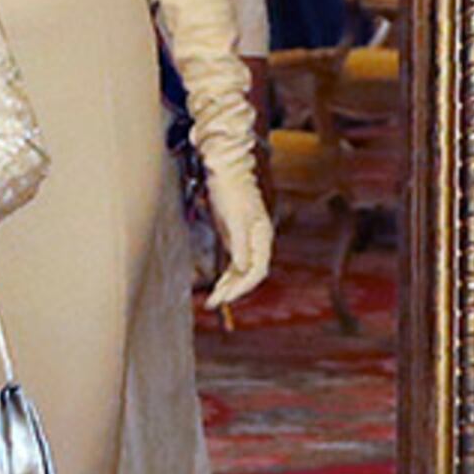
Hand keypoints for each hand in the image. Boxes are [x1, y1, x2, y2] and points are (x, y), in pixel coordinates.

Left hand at [204, 169, 274, 309]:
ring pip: (241, 271)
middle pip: (249, 274)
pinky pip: (233, 264)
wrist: (224, 170)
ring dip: (228, 286)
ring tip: (211, 301)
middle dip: (233, 290)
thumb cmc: (230, 190)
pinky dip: (225, 276)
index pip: (258, 270)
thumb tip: (245, 270)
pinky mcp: (235, 238)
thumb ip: (240, 245)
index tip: (227, 296)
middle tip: (214, 302)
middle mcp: (258, 241)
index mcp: (262, 236)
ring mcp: (246, 241)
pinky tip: (217, 286)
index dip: (243, 285)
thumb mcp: (234, 219)